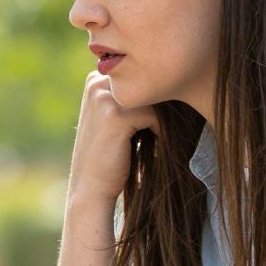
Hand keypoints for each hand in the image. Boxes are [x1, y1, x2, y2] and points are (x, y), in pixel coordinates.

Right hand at [67, 70, 160, 208]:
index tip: (157, 121)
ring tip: (156, 139)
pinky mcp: (115, 115)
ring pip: (154, 99)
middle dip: (161, 107)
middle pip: (149, 84)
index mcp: (95, 79)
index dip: (155, 98)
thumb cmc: (109, 156)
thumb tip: (175, 79)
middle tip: (161, 131)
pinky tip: (151, 147)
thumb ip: (133, 97)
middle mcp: (96, 82)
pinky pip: (155, 116)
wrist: (91, 188)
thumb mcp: (116, 118)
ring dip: (162, 120)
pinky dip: (159, 133)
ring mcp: (103, 97)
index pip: (142, 77)